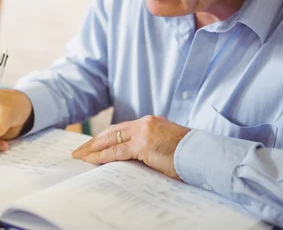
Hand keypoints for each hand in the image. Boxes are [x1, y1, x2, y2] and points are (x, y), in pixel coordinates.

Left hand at [72, 115, 190, 178]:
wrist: (203, 155)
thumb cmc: (188, 156)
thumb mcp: (165, 147)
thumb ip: (149, 148)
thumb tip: (133, 160)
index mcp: (151, 122)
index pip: (122, 129)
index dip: (105, 137)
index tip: (93, 144)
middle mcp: (145, 123)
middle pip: (112, 131)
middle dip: (94, 141)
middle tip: (79, 150)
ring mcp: (144, 132)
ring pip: (111, 140)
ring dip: (93, 149)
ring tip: (79, 156)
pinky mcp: (144, 144)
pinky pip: (117, 151)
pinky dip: (102, 156)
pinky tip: (91, 160)